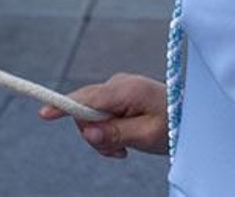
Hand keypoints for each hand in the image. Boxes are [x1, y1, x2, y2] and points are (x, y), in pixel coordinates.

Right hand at [39, 74, 167, 158]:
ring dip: (102, 136)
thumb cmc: (173, 124)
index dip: (64, 106)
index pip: (87, 97)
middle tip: (116, 152)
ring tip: (123, 148)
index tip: (44, 114)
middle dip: (94, 135)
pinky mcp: (117, 95)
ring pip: (90, 116)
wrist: (190, 117)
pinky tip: (122, 141)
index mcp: (126, 89)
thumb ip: (116, 133)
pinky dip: (106, 131)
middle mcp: (118, 84)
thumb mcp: (146, 135)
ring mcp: (117, 88)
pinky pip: (99, 115)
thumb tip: (88, 132)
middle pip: (84, 110)